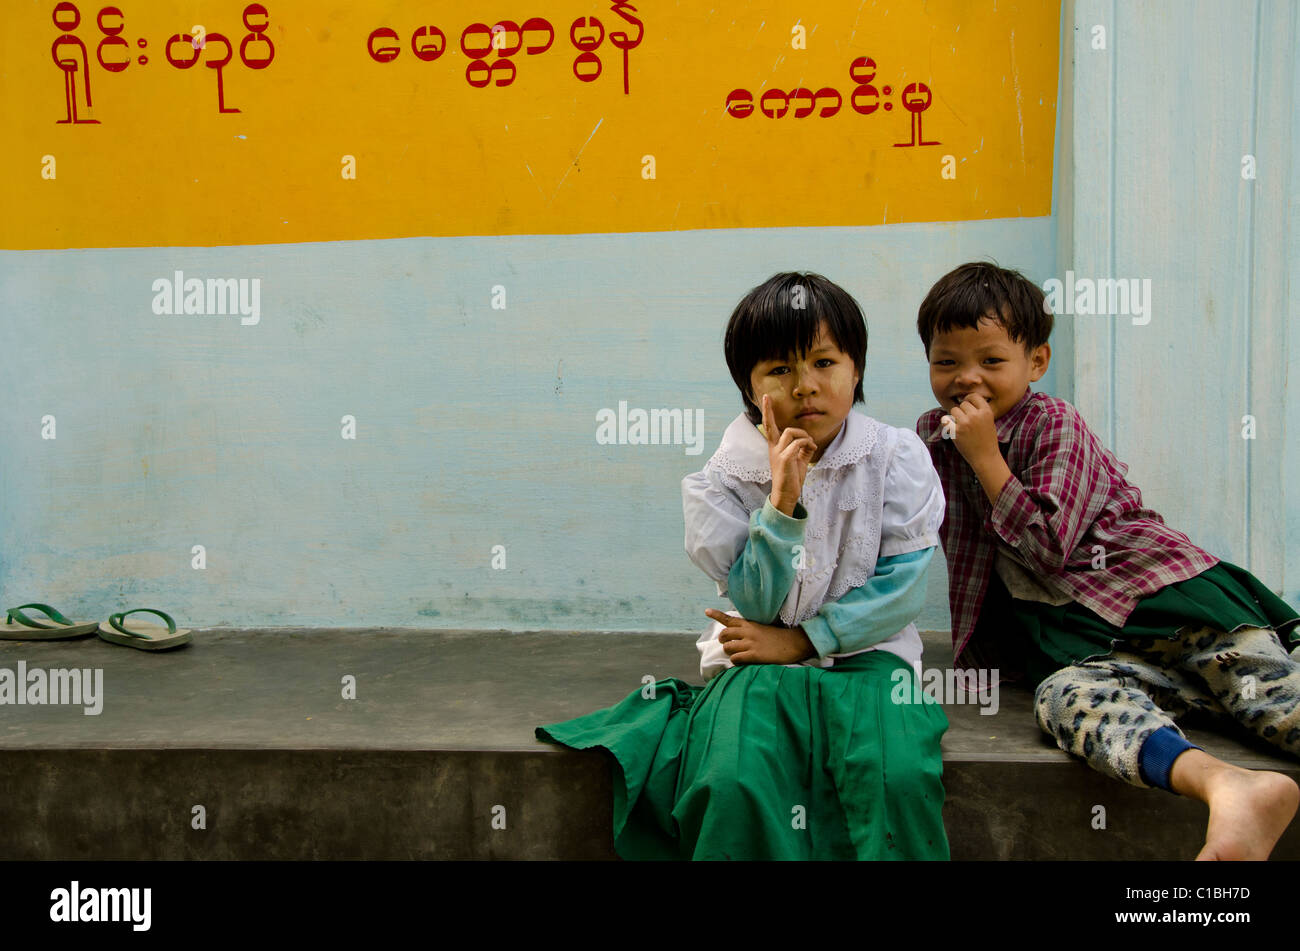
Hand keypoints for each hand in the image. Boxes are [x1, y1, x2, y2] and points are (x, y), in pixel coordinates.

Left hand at [704, 608, 815, 663]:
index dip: (716, 615)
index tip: (706, 611)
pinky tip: (742, 662)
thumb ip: (748, 630)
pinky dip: (736, 662)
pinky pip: (736, 659)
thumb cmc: (777, 637)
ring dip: (730, 653)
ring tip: (738, 655)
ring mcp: (751, 643)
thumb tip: (735, 636)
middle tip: (728, 645)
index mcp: (749, 624)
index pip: (729, 619)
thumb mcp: (761, 628)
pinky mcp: (754, 654)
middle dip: (723, 641)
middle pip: (724, 634)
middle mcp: (748, 632)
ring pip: (728, 648)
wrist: (793, 643)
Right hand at [762, 394, 816, 512]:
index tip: (766, 398)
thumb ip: (802, 449)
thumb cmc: (792, 478)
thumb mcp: (799, 460)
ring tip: (810, 443)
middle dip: (768, 410)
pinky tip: (811, 448)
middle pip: (770, 425)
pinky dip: (807, 443)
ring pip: (790, 432)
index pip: (769, 427)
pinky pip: (798, 443)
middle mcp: (773, 448)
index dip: (768, 412)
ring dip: (803, 435)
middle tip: (767, 397)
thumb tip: (809, 441)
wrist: (787, 494)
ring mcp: (778, 453)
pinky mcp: (785, 458)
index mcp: (775, 448)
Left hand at [941, 393, 999, 465]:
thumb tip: (965, 399)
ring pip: (954, 410)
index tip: (968, 406)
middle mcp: (976, 415)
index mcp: (986, 411)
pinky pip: (945, 419)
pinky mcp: (956, 431)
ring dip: (955, 416)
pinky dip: (946, 422)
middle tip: (967, 421)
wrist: (985, 457)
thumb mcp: (989, 421)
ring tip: (961, 425)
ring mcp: (965, 423)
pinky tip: (950, 426)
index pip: (973, 396)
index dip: (970, 400)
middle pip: (963, 404)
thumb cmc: (987, 439)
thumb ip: (980, 410)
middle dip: (963, 411)